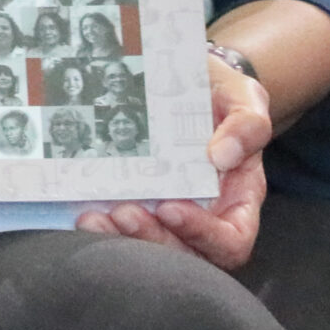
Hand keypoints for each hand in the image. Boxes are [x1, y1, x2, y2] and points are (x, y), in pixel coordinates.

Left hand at [75, 53, 269, 268]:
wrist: (180, 76)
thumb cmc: (218, 91)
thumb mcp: (242, 96)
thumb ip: (248, 124)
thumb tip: (222, 156)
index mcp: (236, 198)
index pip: (230, 239)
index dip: (202, 233)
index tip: (169, 208)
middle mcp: (202, 213)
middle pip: (185, 252)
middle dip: (152, 238)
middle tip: (122, 213)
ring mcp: (164, 209)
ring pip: (149, 246)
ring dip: (120, 238)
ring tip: (94, 218)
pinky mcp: (132, 198)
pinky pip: (120, 224)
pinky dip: (102, 224)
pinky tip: (81, 209)